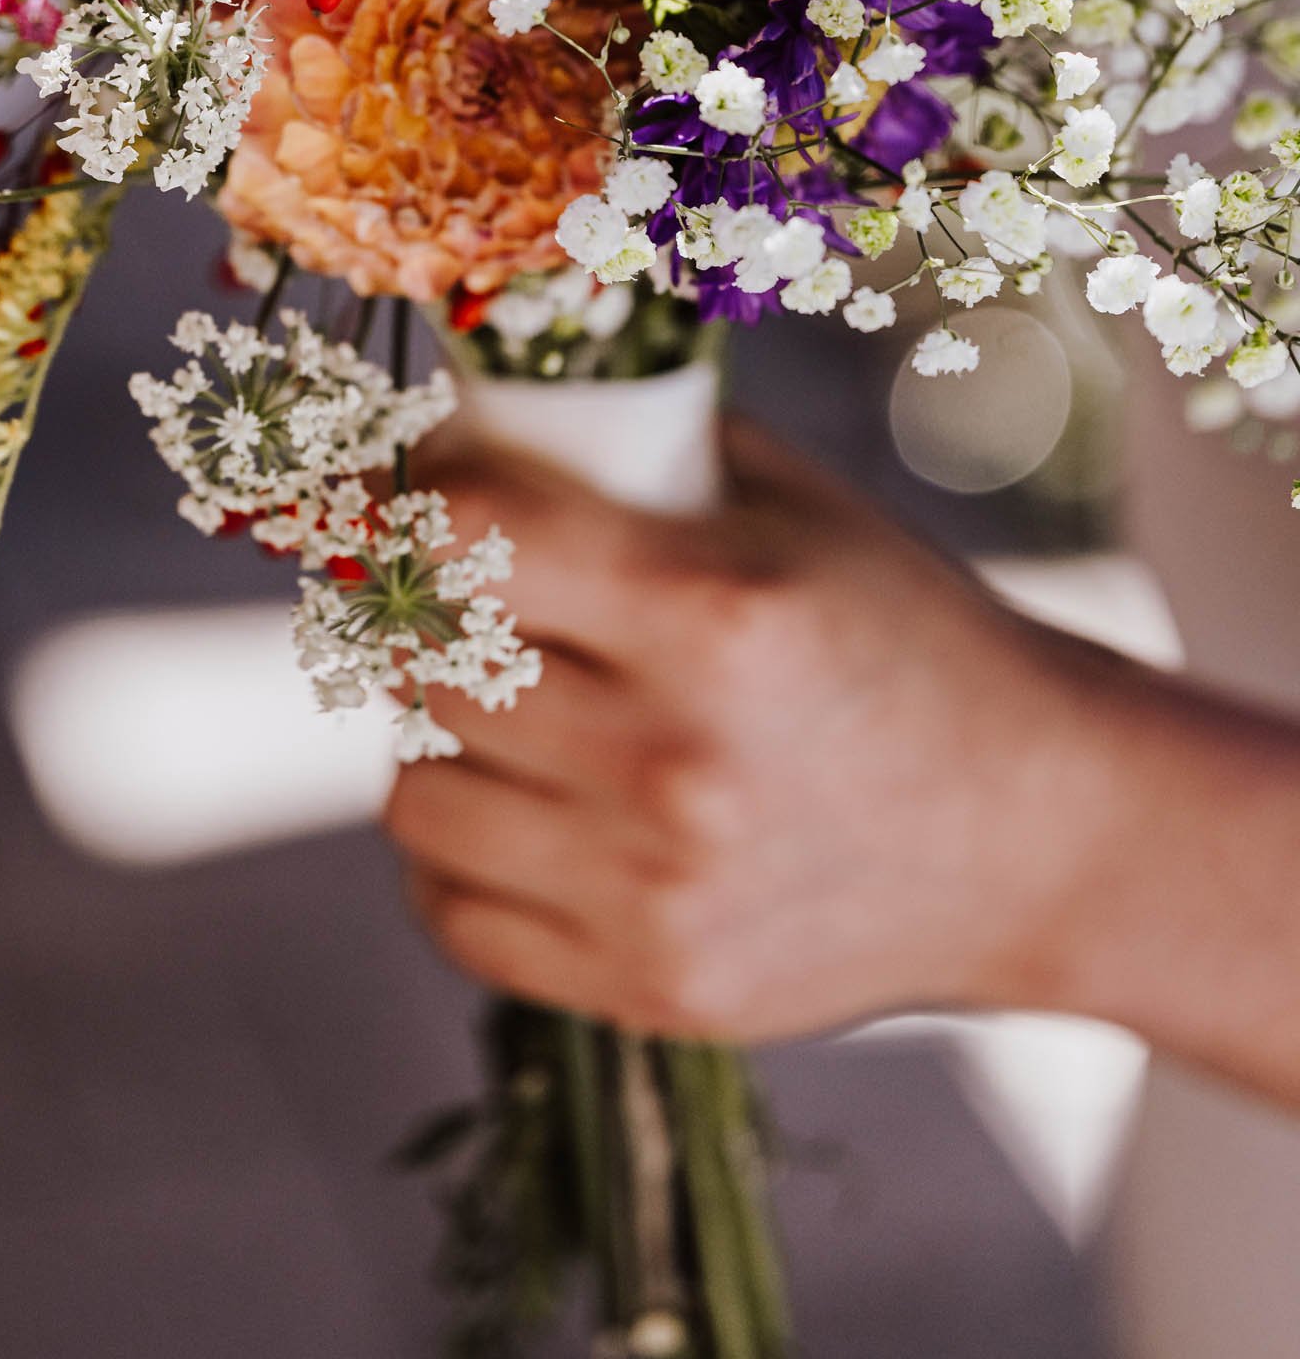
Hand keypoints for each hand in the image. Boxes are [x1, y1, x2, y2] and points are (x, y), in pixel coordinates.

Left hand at [386, 418, 1131, 1044]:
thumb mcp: (785, 506)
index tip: (386, 498)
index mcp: (718, 614)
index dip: (402, 505)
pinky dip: (458, 854)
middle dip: (425, 618)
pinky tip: (518, 805)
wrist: (1034, 833)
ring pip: (417, 798)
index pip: (469, 538)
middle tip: (459, 600)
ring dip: (438, 740)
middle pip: (431, 667)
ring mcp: (661, 893)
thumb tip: (447, 430)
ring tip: (503, 708)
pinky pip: (452, 912)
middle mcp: (680, 761)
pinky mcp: (653, 990)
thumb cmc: (898, 635)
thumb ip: (626, 455)